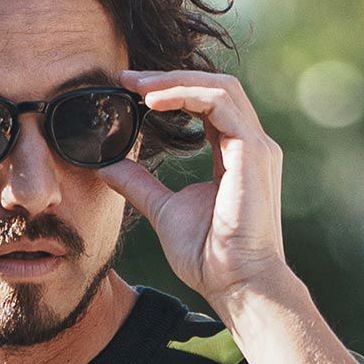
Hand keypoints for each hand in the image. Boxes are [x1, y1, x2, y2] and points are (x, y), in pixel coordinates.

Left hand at [97, 67, 293, 316]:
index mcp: (237, 156)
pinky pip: (219, 103)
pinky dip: (185, 95)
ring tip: (137, 87)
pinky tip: (153, 102)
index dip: (172, 92)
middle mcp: (252, 145)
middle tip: (128, 79)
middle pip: (216, 87)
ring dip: (175, 81)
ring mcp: (257, 147)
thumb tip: (107, 167)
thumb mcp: (164, 211)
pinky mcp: (253, 152)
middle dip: (171, 78)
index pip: (208, 106)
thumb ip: (140, 185)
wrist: (237, 285)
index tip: (131, 91)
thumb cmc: (210, 258)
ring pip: (219, 87)